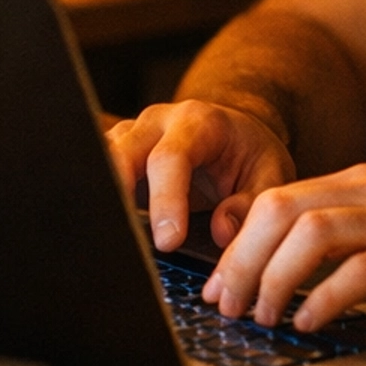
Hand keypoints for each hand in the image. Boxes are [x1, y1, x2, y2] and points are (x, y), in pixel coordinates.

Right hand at [106, 98, 295, 255]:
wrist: (234, 132)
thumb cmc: (250, 155)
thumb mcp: (270, 174)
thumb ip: (251, 202)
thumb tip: (222, 231)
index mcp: (198, 121)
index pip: (170, 158)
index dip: (166, 201)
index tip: (169, 242)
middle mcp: (157, 122)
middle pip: (123, 154)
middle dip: (120, 199)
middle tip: (127, 244)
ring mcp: (132, 135)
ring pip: (100, 160)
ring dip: (101, 200)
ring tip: (108, 240)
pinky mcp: (116, 154)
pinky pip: (95, 172)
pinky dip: (97, 201)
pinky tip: (101, 234)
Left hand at [200, 164, 365, 327]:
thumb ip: (355, 239)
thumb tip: (292, 279)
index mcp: (365, 184)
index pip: (277, 199)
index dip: (236, 244)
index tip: (220, 286)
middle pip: (280, 211)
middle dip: (240, 262)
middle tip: (227, 307)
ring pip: (310, 235)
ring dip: (274, 280)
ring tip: (264, 318)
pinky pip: (361, 270)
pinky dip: (324, 298)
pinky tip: (311, 323)